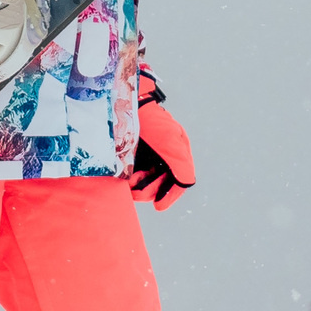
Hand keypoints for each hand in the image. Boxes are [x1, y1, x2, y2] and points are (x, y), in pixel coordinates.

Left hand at [130, 89, 194, 210]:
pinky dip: (130, 181)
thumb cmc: (151, 122)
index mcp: (178, 152)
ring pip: (146, 183)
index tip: (158, 207)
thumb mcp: (170, 143)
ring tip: (128, 183)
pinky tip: (124, 179)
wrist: (126, 103)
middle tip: (134, 189)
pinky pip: (134, 176)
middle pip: (161, 184)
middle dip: (149, 190)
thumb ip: (181, 165)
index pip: (180, 180)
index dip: (171, 195)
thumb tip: (186, 185)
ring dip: (138, 187)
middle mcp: (164, 156)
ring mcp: (148, 156)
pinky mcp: (132, 156)